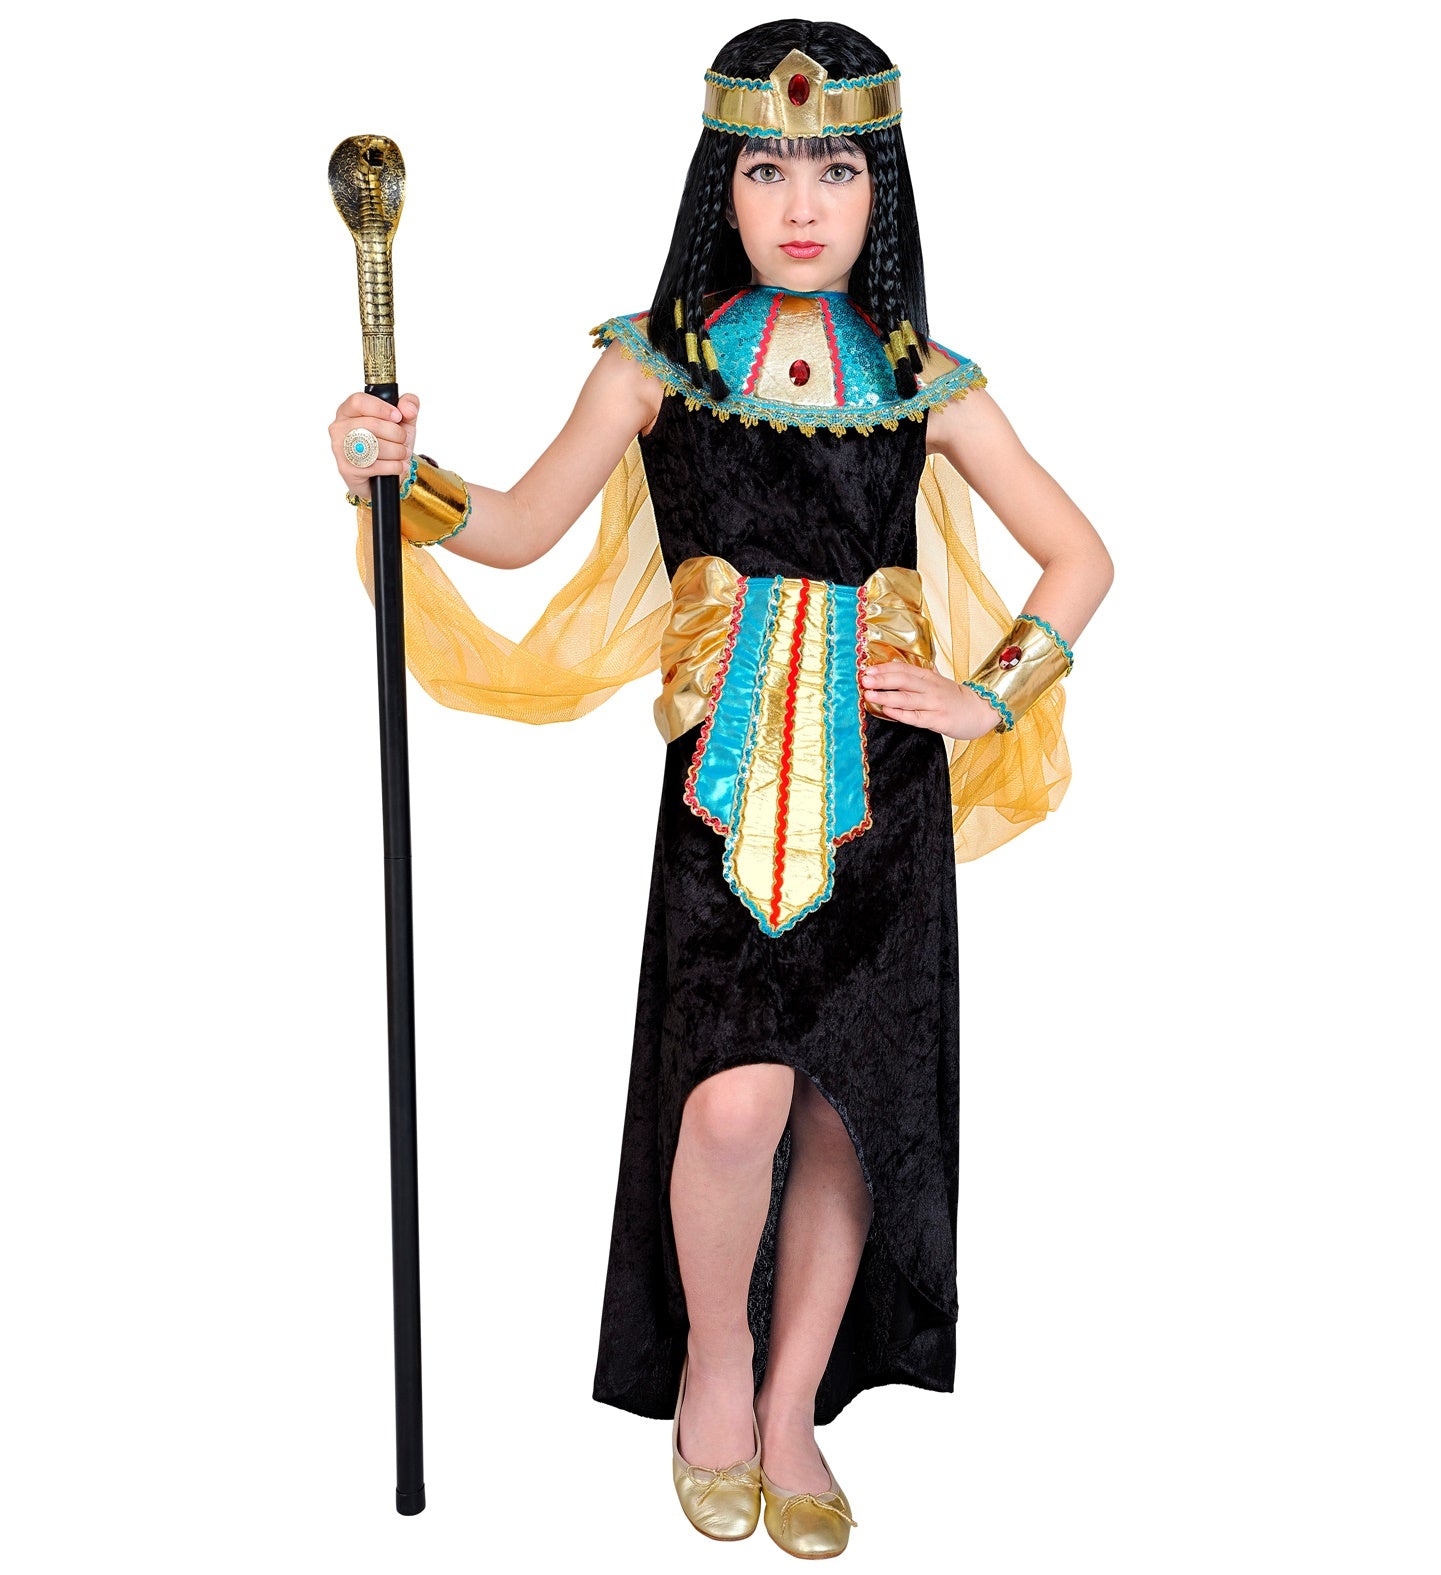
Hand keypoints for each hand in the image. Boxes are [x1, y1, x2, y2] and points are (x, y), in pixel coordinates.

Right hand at [329, 391, 420, 496]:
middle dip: (396, 434)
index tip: (398, 417)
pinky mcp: (346, 468)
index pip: (358, 401)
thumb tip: (408, 408)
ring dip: (397, 451)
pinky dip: (394, 466)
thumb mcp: (404, 421)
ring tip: (402, 454)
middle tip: (403, 441)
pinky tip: (399, 466)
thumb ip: (409, 405)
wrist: (386, 475)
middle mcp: (339, 427)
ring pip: (375, 446)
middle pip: (371, 424)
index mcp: (349, 410)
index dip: (381, 408)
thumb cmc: (390, 443)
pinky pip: (376, 466)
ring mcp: (340, 448)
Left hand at [860, 658, 1000, 739]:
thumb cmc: (955, 697)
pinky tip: (887, 710)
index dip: (884, 669)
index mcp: (929, 677)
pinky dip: (901, 714)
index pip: (903, 669)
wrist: (981, 710)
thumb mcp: (939, 680)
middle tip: (864, 679)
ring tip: (869, 694)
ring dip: (887, 696)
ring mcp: (934, 704)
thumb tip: (900, 664)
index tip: (867, 669)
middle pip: (903, 681)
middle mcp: (930, 688)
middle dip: (882, 679)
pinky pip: (916, 717)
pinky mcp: (938, 720)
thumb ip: (921, 673)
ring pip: (907, 698)